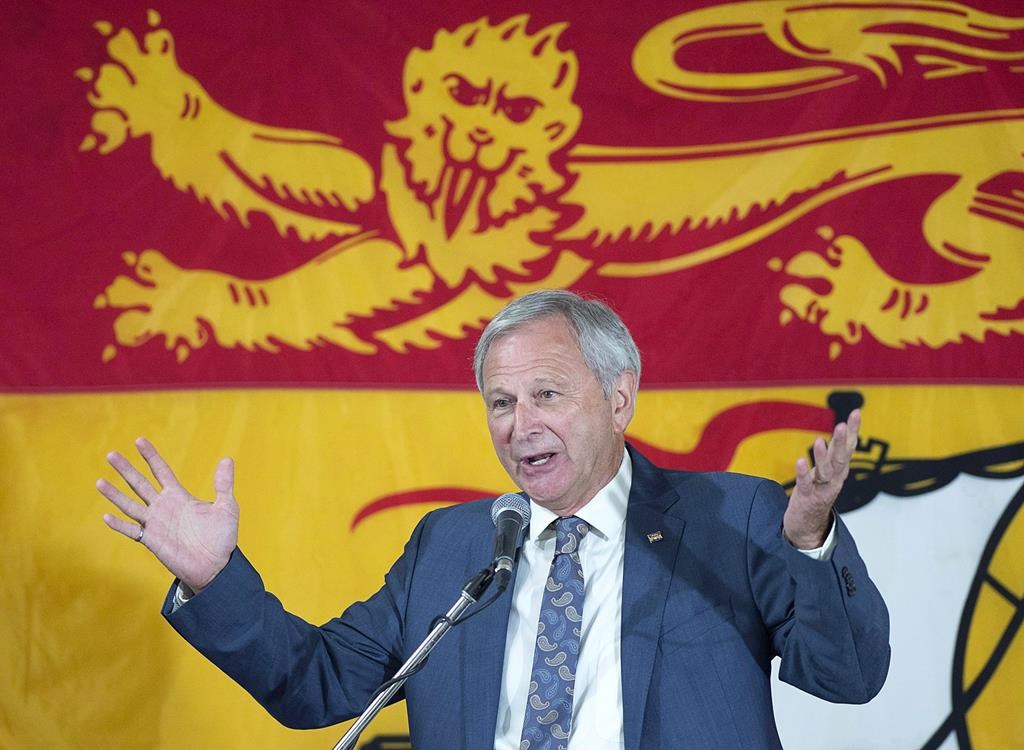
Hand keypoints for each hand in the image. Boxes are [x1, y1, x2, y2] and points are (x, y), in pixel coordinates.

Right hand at [98, 437, 238, 592]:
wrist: (215, 566)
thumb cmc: (221, 538)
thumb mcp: (226, 508)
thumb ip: (223, 484)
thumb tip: (227, 459)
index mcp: (179, 496)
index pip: (161, 471)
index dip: (151, 456)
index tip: (139, 440)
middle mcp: (164, 507)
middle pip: (140, 484)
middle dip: (126, 470)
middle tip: (111, 454)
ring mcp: (156, 524)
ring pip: (130, 505)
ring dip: (115, 495)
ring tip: (100, 481)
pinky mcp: (152, 541)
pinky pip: (132, 531)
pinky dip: (119, 525)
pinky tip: (106, 516)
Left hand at [784, 409, 860, 548]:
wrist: (808, 524)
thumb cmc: (818, 491)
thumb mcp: (829, 469)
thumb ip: (836, 450)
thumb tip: (845, 427)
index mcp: (840, 469)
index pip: (848, 446)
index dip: (853, 430)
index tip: (856, 412)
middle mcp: (834, 478)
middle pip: (840, 458)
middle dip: (842, 441)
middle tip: (842, 425)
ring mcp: (821, 488)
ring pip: (825, 471)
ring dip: (822, 457)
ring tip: (819, 441)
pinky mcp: (807, 497)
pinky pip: (806, 484)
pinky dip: (804, 473)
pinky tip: (800, 461)